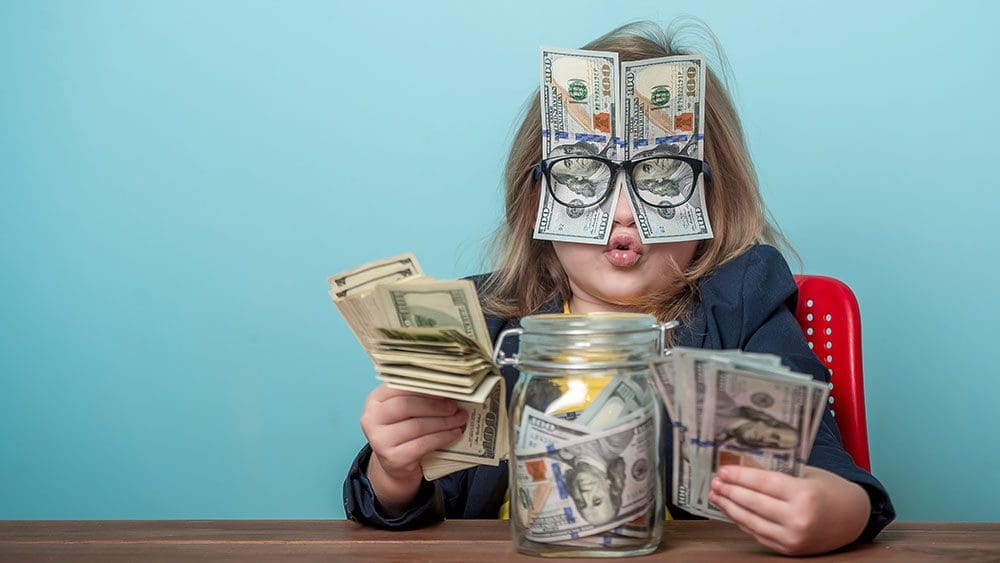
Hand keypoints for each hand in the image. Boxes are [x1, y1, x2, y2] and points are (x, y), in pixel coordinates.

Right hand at [360, 384, 467, 513]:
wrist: (396, 464)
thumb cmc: (404, 430)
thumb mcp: (406, 410)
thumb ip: (419, 396)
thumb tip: (448, 387)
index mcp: (375, 399)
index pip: (400, 386)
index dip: (425, 386)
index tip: (446, 387)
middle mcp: (371, 418)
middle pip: (407, 405)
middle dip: (435, 405)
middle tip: (455, 406)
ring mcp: (380, 440)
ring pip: (417, 426)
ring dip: (444, 422)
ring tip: (460, 419)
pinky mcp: (393, 458)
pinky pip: (423, 444)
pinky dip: (442, 437)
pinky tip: (454, 433)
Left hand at [708, 465, 870, 554]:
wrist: (854, 517)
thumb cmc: (829, 489)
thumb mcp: (807, 474)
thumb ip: (778, 473)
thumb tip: (742, 467)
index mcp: (805, 494)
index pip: (763, 484)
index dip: (740, 476)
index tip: (723, 470)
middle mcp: (799, 519)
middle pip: (753, 503)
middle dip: (730, 491)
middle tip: (715, 482)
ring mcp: (794, 537)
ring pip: (752, 521)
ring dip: (730, 508)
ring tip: (717, 496)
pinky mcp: (790, 549)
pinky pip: (758, 534)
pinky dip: (743, 521)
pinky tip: (732, 510)